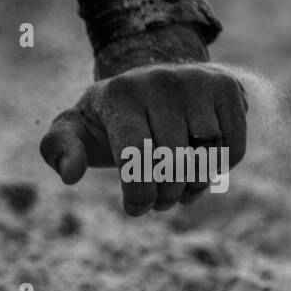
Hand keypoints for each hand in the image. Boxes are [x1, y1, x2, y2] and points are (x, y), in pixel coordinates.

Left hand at [39, 62, 247, 214]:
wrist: (149, 81)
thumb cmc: (107, 118)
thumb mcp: (74, 129)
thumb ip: (58, 150)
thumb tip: (71, 176)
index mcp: (120, 95)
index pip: (136, 156)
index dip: (139, 194)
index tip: (136, 209)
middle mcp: (160, 82)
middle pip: (172, 164)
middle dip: (163, 196)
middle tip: (157, 200)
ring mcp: (198, 81)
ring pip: (205, 160)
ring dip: (191, 188)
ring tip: (176, 188)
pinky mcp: (227, 88)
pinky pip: (231, 151)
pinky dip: (216, 172)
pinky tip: (198, 167)